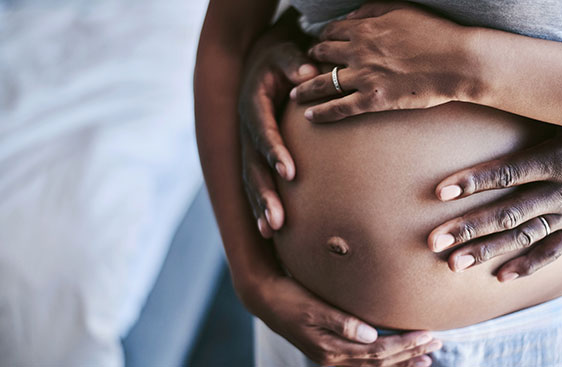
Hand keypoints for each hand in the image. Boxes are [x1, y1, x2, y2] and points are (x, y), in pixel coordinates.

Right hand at [238, 11, 318, 237]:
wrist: (262, 62)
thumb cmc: (281, 57)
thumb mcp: (286, 52)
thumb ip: (295, 61)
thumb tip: (307, 72)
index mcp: (254, 104)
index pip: (263, 131)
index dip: (274, 151)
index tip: (290, 173)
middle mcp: (247, 129)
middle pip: (253, 165)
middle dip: (265, 193)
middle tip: (279, 220)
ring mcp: (248, 144)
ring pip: (251, 179)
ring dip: (260, 206)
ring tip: (272, 231)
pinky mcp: (254, 155)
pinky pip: (255, 182)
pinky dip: (259, 205)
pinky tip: (269, 231)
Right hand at [246, 276, 441, 366]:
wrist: (264, 298)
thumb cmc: (288, 297)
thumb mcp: (311, 306)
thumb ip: (341, 321)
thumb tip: (371, 335)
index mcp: (330, 349)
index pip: (376, 353)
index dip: (404, 346)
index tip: (427, 335)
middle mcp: (333, 358)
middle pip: (380, 362)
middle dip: (410, 353)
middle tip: (437, 342)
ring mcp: (332, 357)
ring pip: (374, 366)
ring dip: (402, 362)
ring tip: (428, 357)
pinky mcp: (332, 351)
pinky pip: (365, 362)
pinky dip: (386, 361)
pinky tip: (399, 357)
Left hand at [290, 1, 480, 122]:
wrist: (456, 61)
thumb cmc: (435, 33)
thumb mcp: (403, 9)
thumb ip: (373, 9)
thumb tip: (351, 16)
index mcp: (366, 27)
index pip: (332, 32)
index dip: (322, 38)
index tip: (318, 45)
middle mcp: (359, 51)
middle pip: (323, 55)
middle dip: (310, 60)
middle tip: (304, 67)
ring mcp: (364, 76)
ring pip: (325, 82)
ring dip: (306, 88)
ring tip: (295, 93)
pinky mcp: (373, 100)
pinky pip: (339, 108)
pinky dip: (321, 113)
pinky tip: (309, 117)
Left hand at [427, 130, 561, 280]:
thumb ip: (526, 126)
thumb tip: (480, 105)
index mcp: (558, 156)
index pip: (508, 173)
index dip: (473, 182)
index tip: (439, 193)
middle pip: (509, 212)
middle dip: (469, 228)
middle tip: (434, 241)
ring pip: (525, 236)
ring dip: (488, 251)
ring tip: (453, 264)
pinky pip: (554, 251)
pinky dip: (528, 265)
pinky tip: (499, 277)